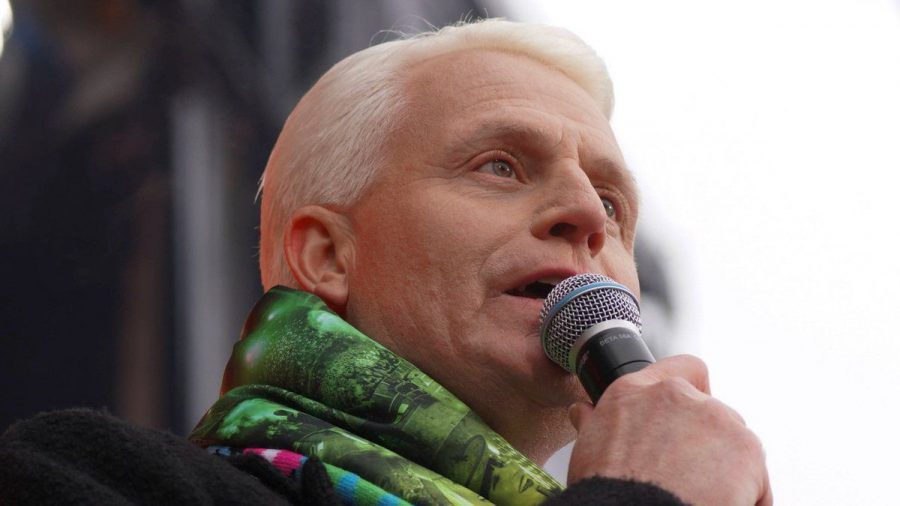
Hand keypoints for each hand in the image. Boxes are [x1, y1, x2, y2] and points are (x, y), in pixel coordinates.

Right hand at [567, 355, 771, 505]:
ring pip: (733, 443)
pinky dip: (747, 495)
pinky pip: (756, 476)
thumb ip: (594, 422)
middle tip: (689, 477)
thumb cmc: (607, 492)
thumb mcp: (589, 447)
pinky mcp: (745, 447)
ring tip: (703, 498)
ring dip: (725, 469)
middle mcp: (675, 395)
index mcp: (634, 391)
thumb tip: (582, 411)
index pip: (681, 368)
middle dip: (706, 442)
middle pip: (711, 412)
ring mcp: (714, 417)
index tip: (691, 417)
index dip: (693, 390)